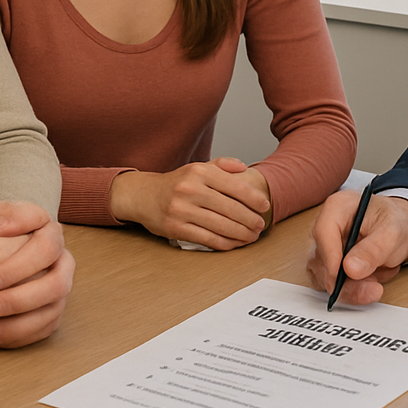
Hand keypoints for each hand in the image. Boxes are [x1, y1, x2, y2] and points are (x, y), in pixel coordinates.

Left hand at [0, 200, 74, 348]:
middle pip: (53, 262)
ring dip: (21, 309)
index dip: (14, 236)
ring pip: (55, 296)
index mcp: (39, 224)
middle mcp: (56, 252)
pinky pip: (47, 324)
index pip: (39, 223)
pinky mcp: (52, 309)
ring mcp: (59, 281)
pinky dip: (19, 331)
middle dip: (21, 277)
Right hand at [110, 158, 271, 250]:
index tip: (265, 206)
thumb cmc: (177, 182)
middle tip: (261, 225)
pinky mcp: (176, 228)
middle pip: (230, 208)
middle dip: (250, 219)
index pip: (234, 186)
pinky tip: (235, 243)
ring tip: (252, 236)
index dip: (253, 198)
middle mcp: (190, 189)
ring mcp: (182, 210)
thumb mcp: (197, 167)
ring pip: (221, 226)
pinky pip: (207, 238)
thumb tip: (243, 168)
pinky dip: (225, 243)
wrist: (143, 195)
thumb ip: (222, 165)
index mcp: (199, 172)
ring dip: (242, 234)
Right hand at [305, 191, 407, 306]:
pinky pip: (334, 287)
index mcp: (337, 207)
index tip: (348, 275)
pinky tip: (372, 278)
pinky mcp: (327, 267)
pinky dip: (355, 290)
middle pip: (322, 261)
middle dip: (348, 281)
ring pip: (326, 279)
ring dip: (354, 287)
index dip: (332, 257)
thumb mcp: (393, 233)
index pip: (323, 233)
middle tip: (375, 288)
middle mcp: (325, 228)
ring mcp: (324, 249)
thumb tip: (350, 269)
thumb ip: (373, 250)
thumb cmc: (395, 222)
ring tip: (380, 275)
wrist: (401, 230)